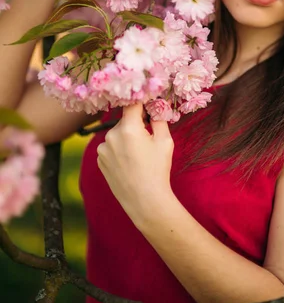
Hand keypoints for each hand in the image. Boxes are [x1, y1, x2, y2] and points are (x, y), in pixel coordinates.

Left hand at [97, 103, 175, 227]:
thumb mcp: (165, 141)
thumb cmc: (158, 170)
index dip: (140, 101)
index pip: (132, 103)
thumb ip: (158, 118)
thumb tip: (155, 105)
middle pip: (125, 120)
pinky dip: (119, 149)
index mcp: (128, 128)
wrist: (144, 201)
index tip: (147, 102)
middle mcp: (111, 135)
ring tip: (138, 155)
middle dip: (136, 124)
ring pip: (117, 134)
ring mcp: (103, 148)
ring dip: (126, 137)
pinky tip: (129, 162)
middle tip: (148, 138)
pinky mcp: (100, 160)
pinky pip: (110, 146)